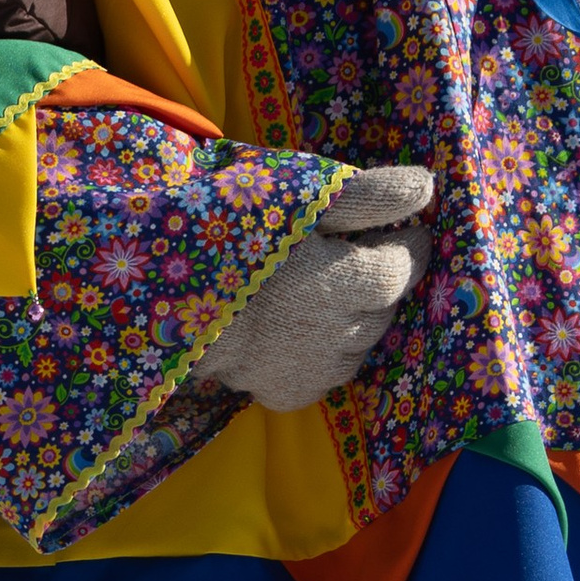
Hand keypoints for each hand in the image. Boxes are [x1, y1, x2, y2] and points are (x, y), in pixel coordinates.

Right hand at [199, 164, 434, 411]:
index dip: (409, 245)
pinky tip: (300, 329)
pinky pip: (325, 375)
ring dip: (355, 319)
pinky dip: (324, 354)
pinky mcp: (284, 393)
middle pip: (384, 309)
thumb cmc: (224, 226)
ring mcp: (310, 372)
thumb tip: (427, 187)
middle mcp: (335, 337)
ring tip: (327, 291)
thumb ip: (366, 195)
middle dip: (380, 282)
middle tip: (359, 253)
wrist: (152, 284)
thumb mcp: (297, 195)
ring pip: (359, 345)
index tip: (406, 227)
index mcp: (343, 284)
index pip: (403, 268)